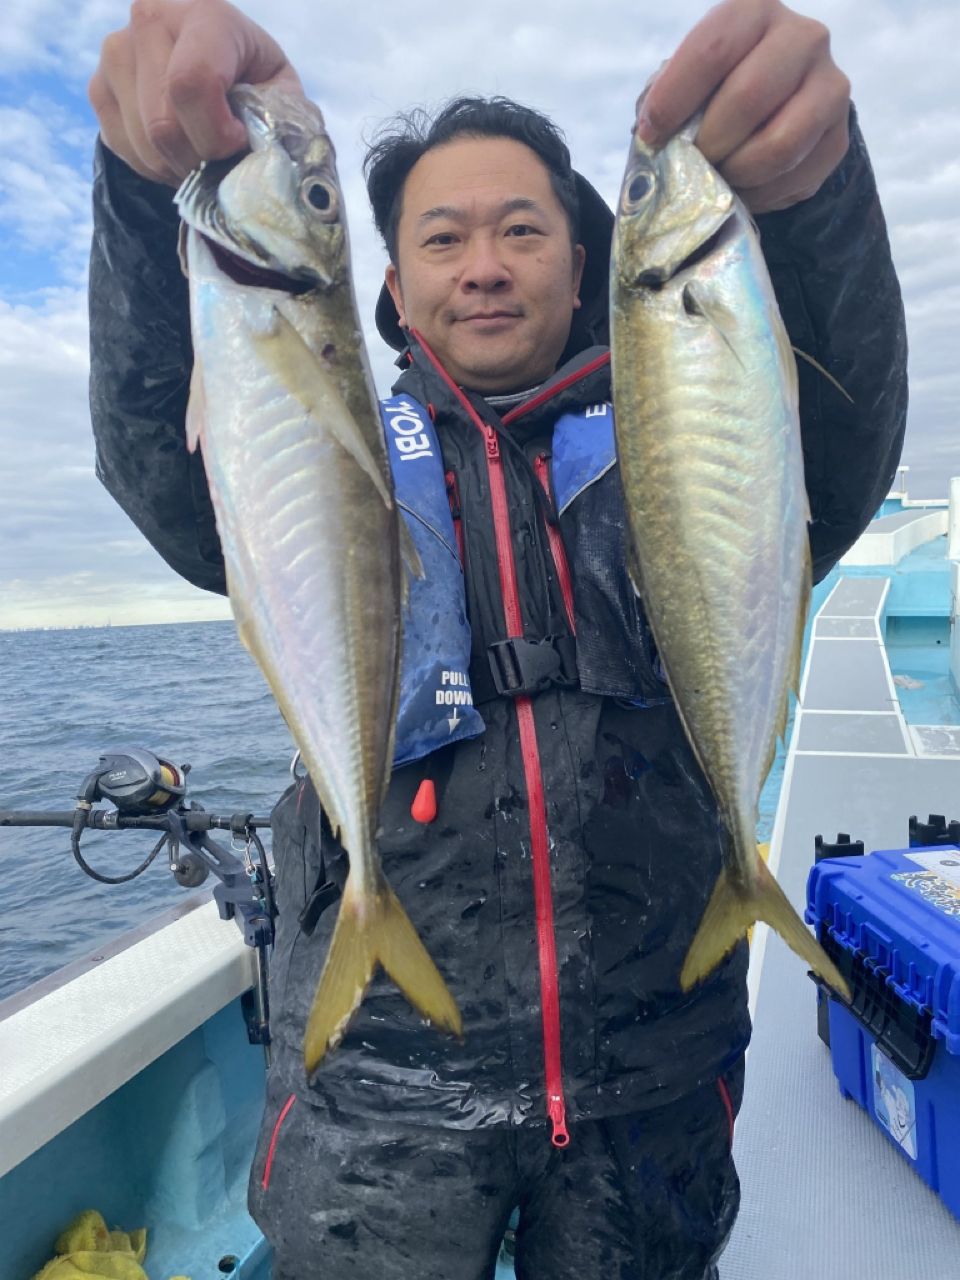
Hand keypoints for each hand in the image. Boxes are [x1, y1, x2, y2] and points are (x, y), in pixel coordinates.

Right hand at [89, 0, 302, 185]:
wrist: (218, 74)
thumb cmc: (257, 86)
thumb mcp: (281, 97)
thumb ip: (276, 122)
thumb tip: (259, 160)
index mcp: (207, 14)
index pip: (191, 83)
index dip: (215, 134)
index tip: (236, 142)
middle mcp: (151, 19)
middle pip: (163, 123)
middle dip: (198, 159)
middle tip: (220, 159)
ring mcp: (117, 49)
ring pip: (143, 142)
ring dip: (177, 166)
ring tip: (200, 153)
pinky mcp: (98, 83)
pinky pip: (122, 148)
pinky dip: (154, 165)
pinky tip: (175, 149)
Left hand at [637, 0, 850, 212]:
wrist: (775, 107)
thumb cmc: (717, 89)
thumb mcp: (687, 79)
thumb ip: (667, 98)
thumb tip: (655, 138)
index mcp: (756, 10)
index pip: (711, 51)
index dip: (674, 100)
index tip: (651, 136)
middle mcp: (804, 37)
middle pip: (747, 98)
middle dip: (709, 143)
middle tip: (692, 162)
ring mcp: (831, 85)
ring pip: (778, 145)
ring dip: (736, 173)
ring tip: (719, 176)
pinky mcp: (840, 135)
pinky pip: (795, 176)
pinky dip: (760, 194)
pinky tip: (744, 186)